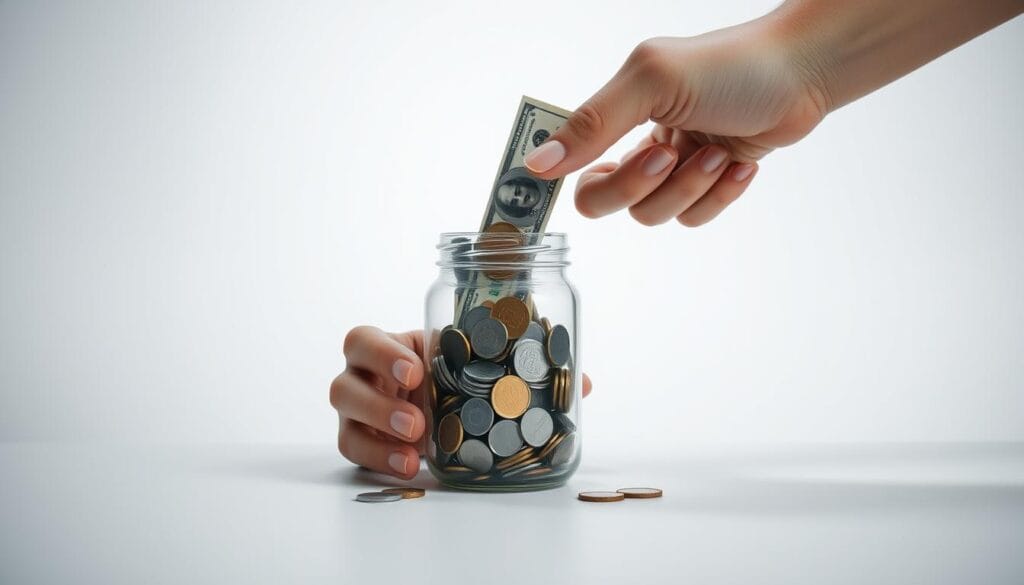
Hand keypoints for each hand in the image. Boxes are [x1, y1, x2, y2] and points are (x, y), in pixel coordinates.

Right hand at [330, 326, 592, 478]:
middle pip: (344, 376)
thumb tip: (582, 382)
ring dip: (377, 429)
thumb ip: (523, 373)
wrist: (435, 420)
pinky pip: (351, 448)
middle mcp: (367, 376)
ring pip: (342, 415)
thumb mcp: (482, 375)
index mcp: (393, 348)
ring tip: (417, 446)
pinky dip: (378, 458)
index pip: (365, 339)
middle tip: (418, 420)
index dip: (383, 352)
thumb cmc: (456, 386)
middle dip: (378, 398)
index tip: (419, 370)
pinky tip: (410, 466)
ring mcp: (358, 410)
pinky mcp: (358, 441)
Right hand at [525, 21, 830, 226]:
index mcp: (617, 112)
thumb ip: (594, 123)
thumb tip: (537, 162)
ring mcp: (674, 165)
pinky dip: (718, 195)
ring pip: (654, 213)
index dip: (569, 177)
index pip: (572, 162)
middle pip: (606, 201)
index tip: (570, 182)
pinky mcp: (708, 182)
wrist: (804, 73)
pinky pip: (694, 216)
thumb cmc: (730, 66)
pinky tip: (738, 163)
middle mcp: (639, 140)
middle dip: (639, 187)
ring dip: (689, 187)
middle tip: (668, 157)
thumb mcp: (652, 83)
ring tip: (718, 152)